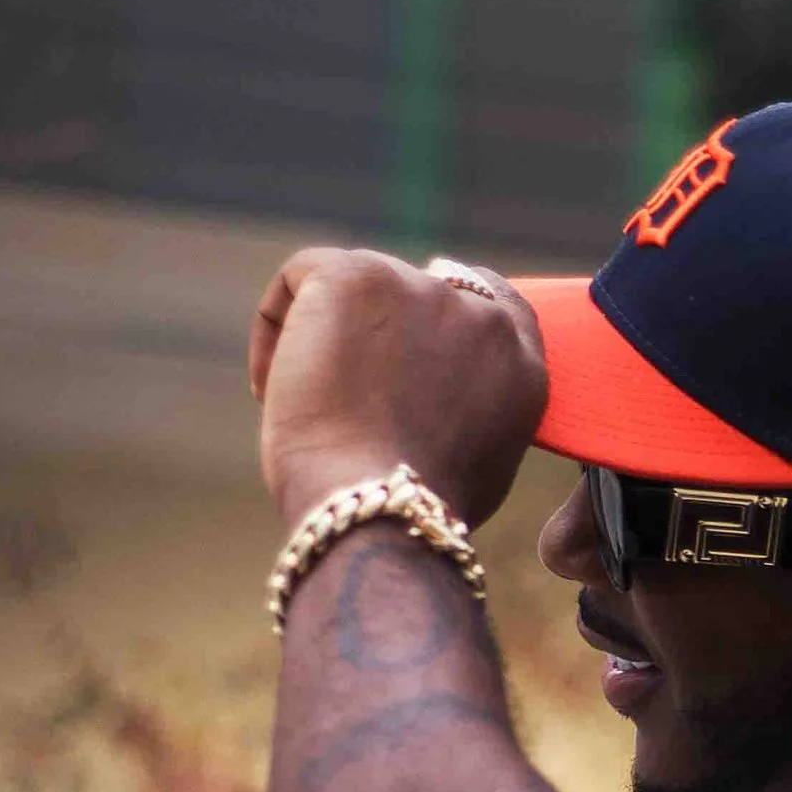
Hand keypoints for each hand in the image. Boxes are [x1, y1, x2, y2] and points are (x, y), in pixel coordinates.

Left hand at [249, 249, 546, 531]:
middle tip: (341, 400)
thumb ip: (469, 409)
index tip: (392, 352)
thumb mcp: (476, 463)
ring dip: (325, 338)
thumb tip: (427, 398)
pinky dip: (273, 329)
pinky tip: (271, 387)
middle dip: (371, 336)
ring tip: (307, 407)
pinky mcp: (357, 278)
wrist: (377, 512)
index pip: (488, 298)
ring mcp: (422, 289)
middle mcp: (481, 316)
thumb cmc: (411, 514)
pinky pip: (299, 277)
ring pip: (353, 287)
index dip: (432, 315)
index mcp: (519, 362)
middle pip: (410, 290)